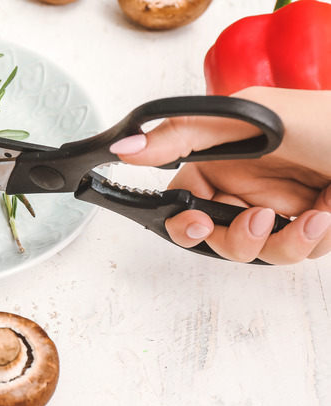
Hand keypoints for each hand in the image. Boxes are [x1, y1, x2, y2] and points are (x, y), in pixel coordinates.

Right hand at [109, 87, 330, 263]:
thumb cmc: (327, 120)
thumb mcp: (246, 120)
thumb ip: (182, 135)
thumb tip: (126, 148)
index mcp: (221, 160)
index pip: (183, 200)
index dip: (182, 221)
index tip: (194, 223)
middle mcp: (245, 187)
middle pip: (216, 237)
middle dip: (235, 239)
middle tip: (254, 223)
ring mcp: (278, 208)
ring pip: (257, 252)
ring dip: (281, 242)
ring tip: (306, 216)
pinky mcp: (310, 226)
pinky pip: (295, 253)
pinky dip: (311, 239)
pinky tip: (327, 213)